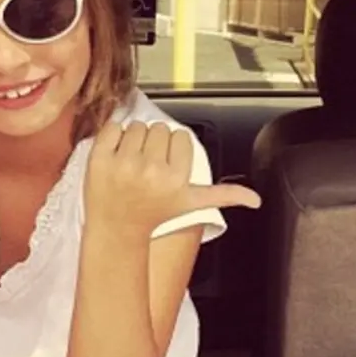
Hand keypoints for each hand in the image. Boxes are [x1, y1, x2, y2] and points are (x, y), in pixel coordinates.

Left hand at [84, 121, 260, 235]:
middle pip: (159, 129)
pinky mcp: (99, 160)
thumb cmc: (154, 215)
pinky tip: (116, 157)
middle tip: (147, 166)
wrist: (116, 230)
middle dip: (154, 143)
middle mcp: (151, 170)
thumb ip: (224, 196)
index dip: (173, 149)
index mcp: (175, 178)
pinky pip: (112, 127)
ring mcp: (123, 164)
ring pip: (137, 126)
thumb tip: (256, 199)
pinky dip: (113, 136)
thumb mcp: (191, 204)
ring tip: (132, 163)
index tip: (166, 166)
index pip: (181, 137)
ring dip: (134, 139)